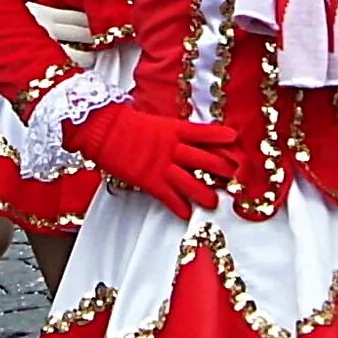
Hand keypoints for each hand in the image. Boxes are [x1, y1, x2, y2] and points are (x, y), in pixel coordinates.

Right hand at [70, 101, 237, 217]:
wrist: (102, 129)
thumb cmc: (123, 124)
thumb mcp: (153, 123)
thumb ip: (169, 132)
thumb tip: (181, 137)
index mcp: (173, 129)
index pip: (203, 133)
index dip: (220, 137)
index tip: (235, 139)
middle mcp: (173, 148)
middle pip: (205, 159)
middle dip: (222, 169)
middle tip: (233, 176)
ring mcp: (162, 165)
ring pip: (192, 182)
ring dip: (205, 194)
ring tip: (213, 202)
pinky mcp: (150, 180)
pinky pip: (169, 197)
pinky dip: (179, 207)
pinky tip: (186, 214)